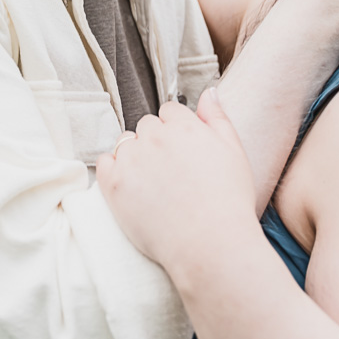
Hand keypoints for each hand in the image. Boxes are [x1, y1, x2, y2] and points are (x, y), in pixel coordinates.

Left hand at [96, 91, 257, 280]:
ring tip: (154, 185)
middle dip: (155, 143)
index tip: (183, 155)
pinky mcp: (113, 184)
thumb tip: (208, 92)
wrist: (210, 245)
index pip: (169, 111)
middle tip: (171, 173)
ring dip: (135, 156)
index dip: (177, 132)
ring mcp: (131, 160)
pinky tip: (132, 188)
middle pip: (146, 126)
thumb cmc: (228, 202)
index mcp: (184, 126)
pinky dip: (113, 171)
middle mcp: (155, 137)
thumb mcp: (234, 152)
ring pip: (125, 143)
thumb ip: (218, 118)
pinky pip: (104, 163)